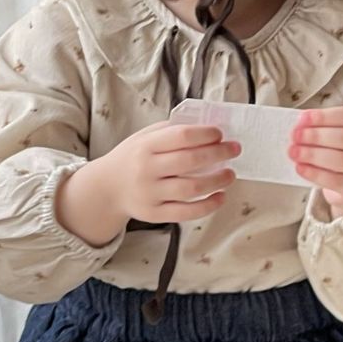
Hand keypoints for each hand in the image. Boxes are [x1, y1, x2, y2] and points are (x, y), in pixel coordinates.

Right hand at [56, 122, 240, 244]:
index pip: (181, 136)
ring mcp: (150, 194)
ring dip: (217, 181)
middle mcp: (146, 170)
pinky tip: (220, 197)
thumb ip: (171, 132)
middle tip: (235, 149)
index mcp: (145, 146)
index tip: (220, 134)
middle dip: (218, 154)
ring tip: (230, 174)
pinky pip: (186, 212)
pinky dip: (208, 206)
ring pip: (191, 188)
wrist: (107, 188)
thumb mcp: (144, 138)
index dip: (205, 134)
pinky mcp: (155, 214)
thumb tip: (208, 127)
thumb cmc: (133, 158)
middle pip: (190, 161)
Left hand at [290, 107, 342, 217]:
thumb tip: (300, 126)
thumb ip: (325, 128)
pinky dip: (315, 174)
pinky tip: (300, 168)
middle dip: (317, 136)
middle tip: (295, 136)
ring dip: (314, 154)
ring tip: (294, 152)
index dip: (325, 117)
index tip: (302, 119)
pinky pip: (336, 181)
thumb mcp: (341, 135)